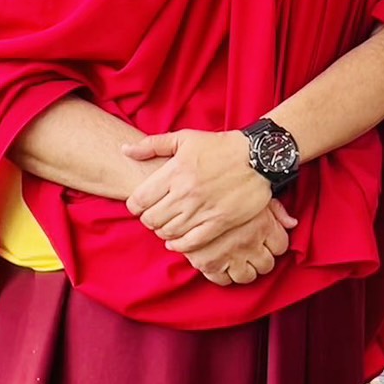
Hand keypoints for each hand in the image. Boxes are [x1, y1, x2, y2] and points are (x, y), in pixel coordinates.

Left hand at [123, 129, 281, 246]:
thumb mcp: (184, 138)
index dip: (135, 205)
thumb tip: (125, 150)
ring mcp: (203, 209)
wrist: (258, 157)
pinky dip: (180, 246)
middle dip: (149, 219)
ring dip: (163, 232)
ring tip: (168, 225)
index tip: (142, 204)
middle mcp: (186, 193)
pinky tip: (177, 241)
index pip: (138, 201)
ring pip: (168, 232)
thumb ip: (151, 145)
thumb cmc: (220, 146)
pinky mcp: (219, 222)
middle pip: (151, 220)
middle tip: (155, 216)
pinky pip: (191, 242)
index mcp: (174, 172)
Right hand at [182, 199, 295, 285]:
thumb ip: (276, 209)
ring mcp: (230, 255)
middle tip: (253, 251)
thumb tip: (292, 223)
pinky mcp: (208, 263)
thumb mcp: (255, 192)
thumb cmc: (225, 187)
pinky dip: (224, 275)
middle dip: (262, 259)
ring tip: (238, 259)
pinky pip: (222, 280)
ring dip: (245, 270)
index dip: (275, 244)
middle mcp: (250, 243)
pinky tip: (222, 264)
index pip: (281, 246)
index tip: (267, 240)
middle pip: (266, 265)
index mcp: (264, 225)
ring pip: (247, 276)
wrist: (191, 189)